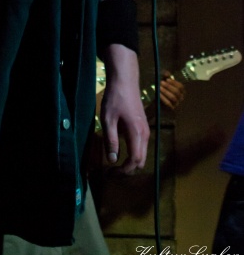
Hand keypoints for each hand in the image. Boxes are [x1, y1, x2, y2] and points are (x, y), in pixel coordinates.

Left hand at [101, 45, 149, 173]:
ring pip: (142, 153)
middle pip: (141, 160)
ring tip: (115, 162)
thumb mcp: (108, 120)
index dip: (124, 170)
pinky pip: (141, 145)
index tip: (111, 172)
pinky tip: (120, 149)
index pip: (135, 160)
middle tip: (112, 170)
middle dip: (128, 168)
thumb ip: (111, 141)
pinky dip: (133, 152)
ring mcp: (145, 130)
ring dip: (131, 161)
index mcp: (136, 134)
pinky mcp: (143, 126)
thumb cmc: (115, 99)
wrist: (125, 81)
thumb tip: (112, 160)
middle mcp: (145, 134)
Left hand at [159, 70, 184, 109]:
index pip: (181, 86)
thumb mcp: (165, 83)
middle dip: (168, 86)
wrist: (160, 103)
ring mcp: (177, 104)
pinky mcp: (172, 108)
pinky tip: (158, 94)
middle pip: (177, 92)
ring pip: (173, 97)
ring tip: (159, 87)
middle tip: (161, 82)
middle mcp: (181, 98)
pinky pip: (168, 103)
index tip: (167, 79)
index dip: (174, 82)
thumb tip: (166, 73)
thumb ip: (166, 77)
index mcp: (181, 91)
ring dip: (165, 91)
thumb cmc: (164, 91)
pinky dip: (163, 98)